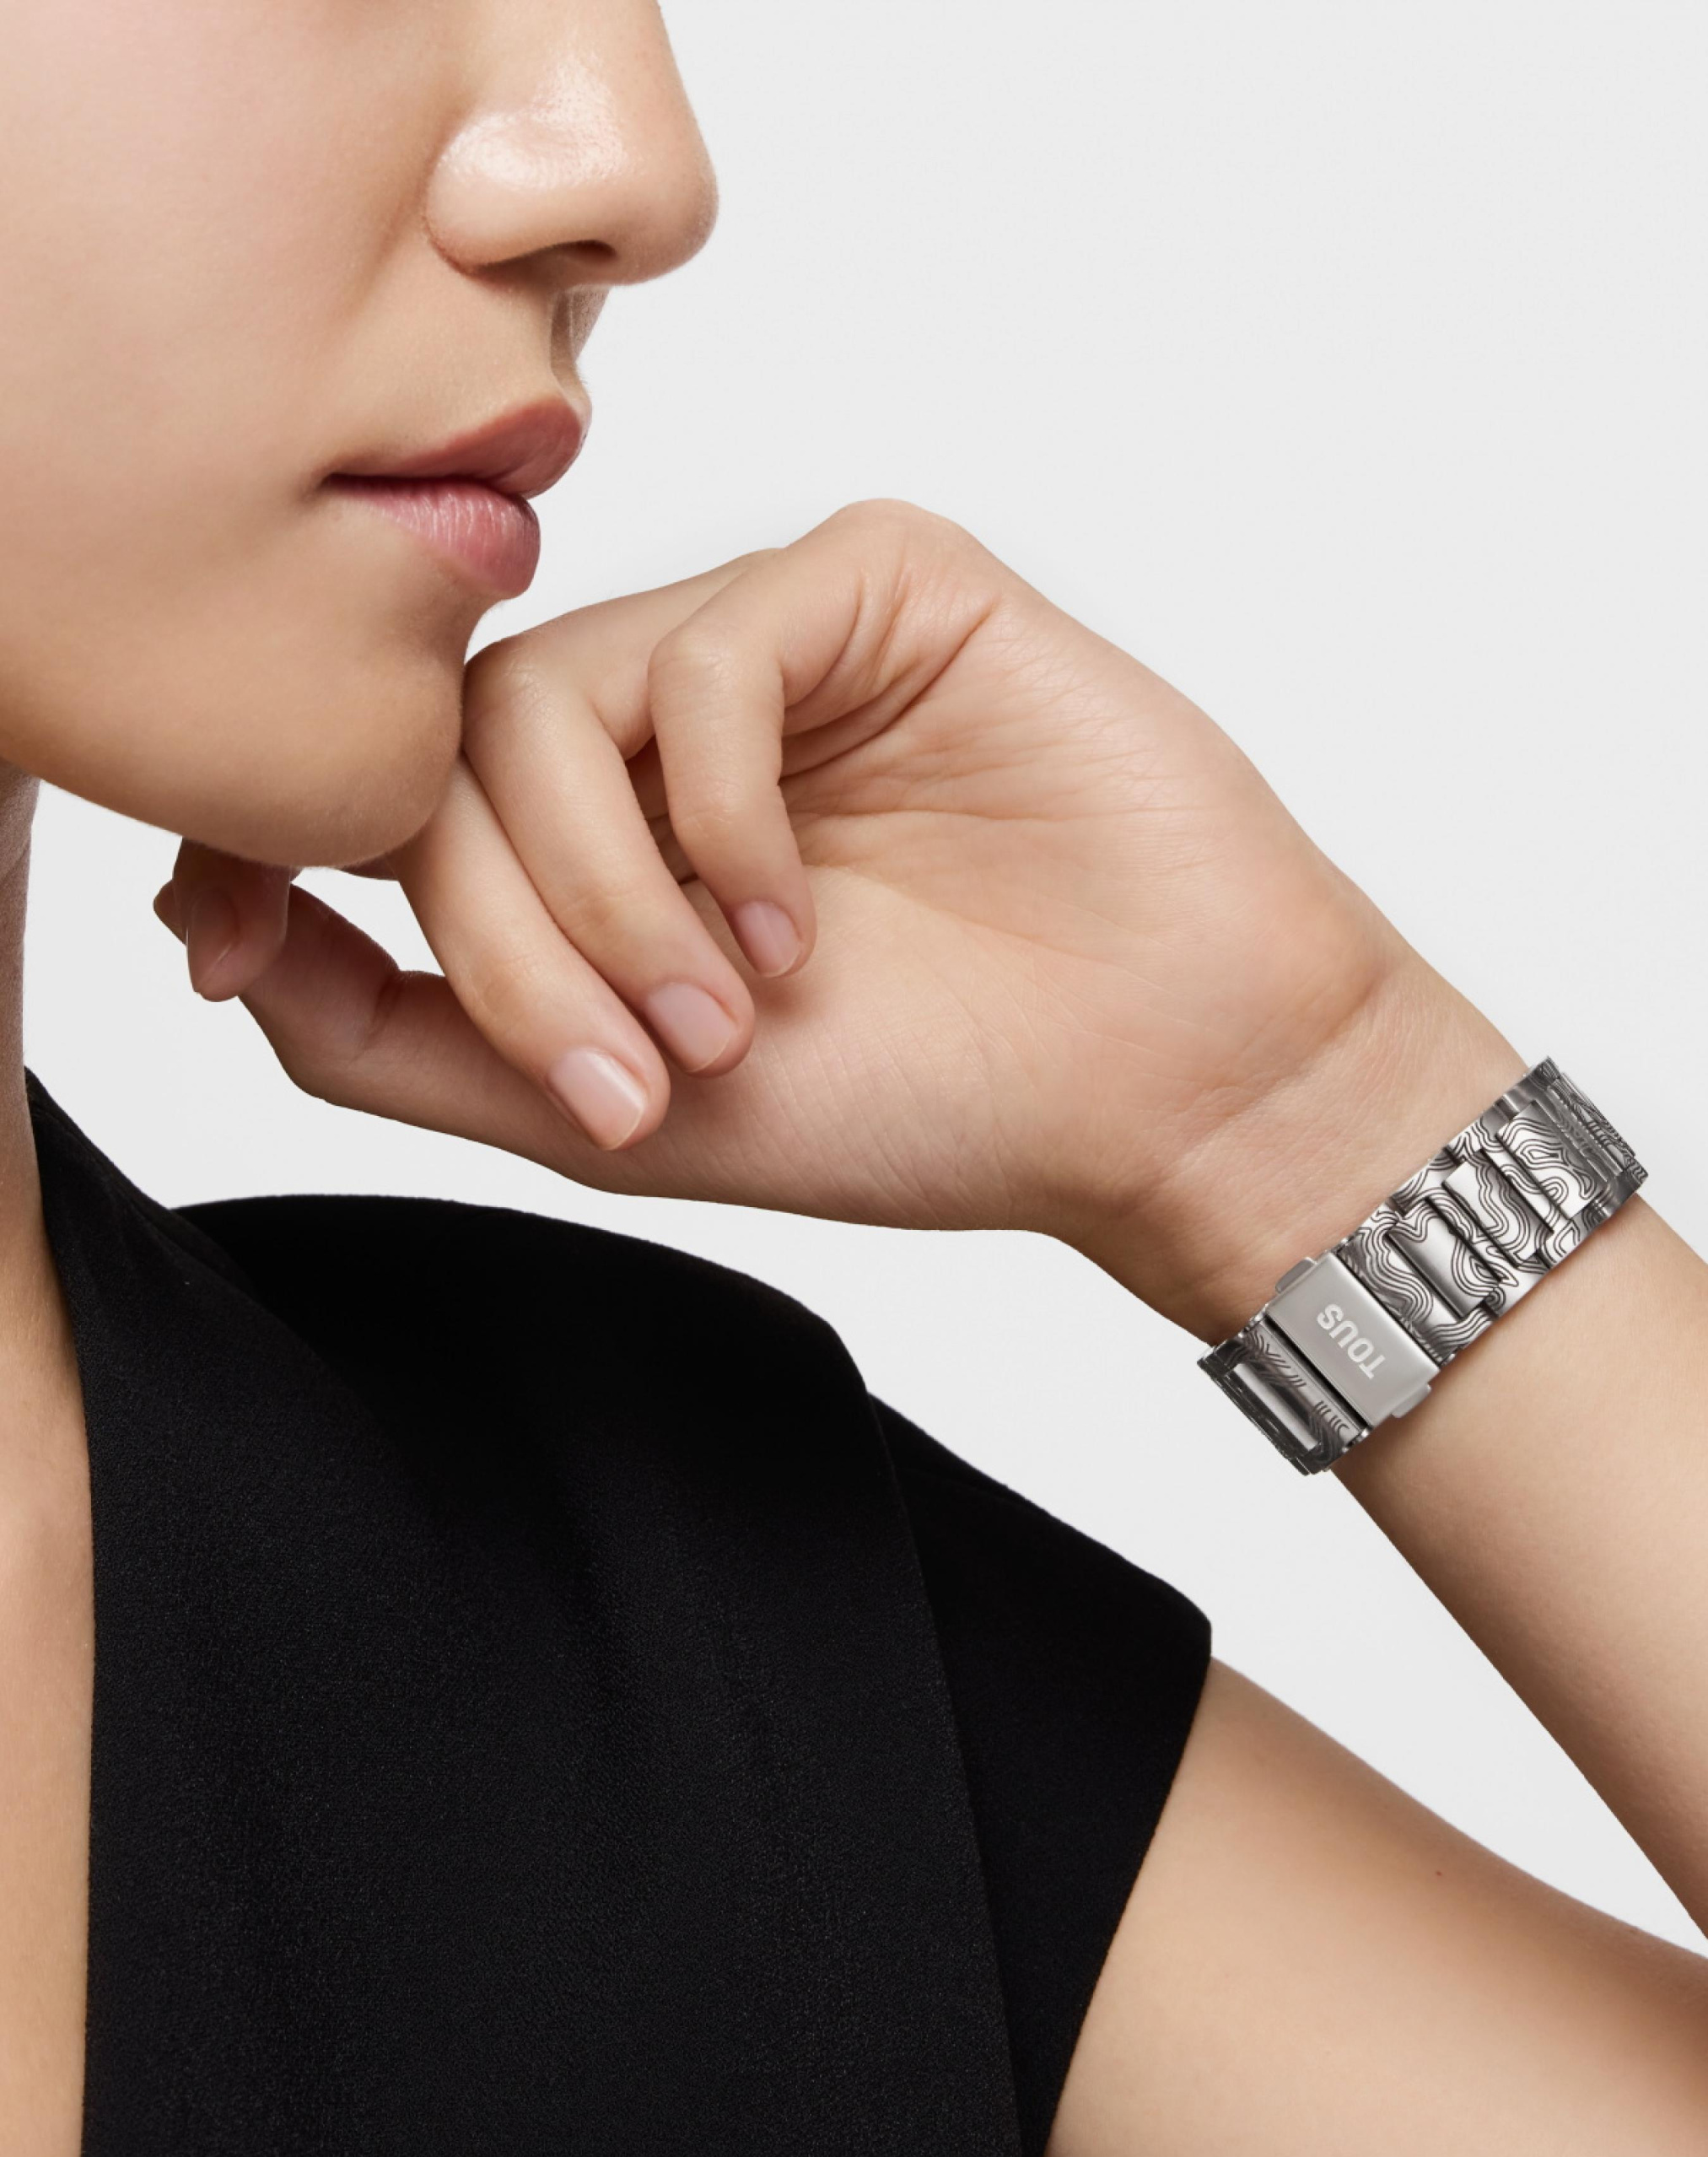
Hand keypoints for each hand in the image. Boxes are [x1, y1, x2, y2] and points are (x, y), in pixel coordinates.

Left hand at [154, 501, 1514, 1335]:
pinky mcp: (877, 580)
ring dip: (604, 887)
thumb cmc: (928, 1101)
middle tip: (624, 1075)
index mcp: (606, 828)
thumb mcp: (605, 1113)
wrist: (1166, 1083)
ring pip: (548, 694)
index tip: (244, 942)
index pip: (396, 797)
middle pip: (452, 749)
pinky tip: (791, 915)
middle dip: (502, 934)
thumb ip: (394, 1033)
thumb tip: (210, 935)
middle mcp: (670, 721)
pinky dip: (716, 806)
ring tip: (725, 1013)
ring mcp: (772, 643)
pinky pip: (708, 651)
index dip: (309, 870)